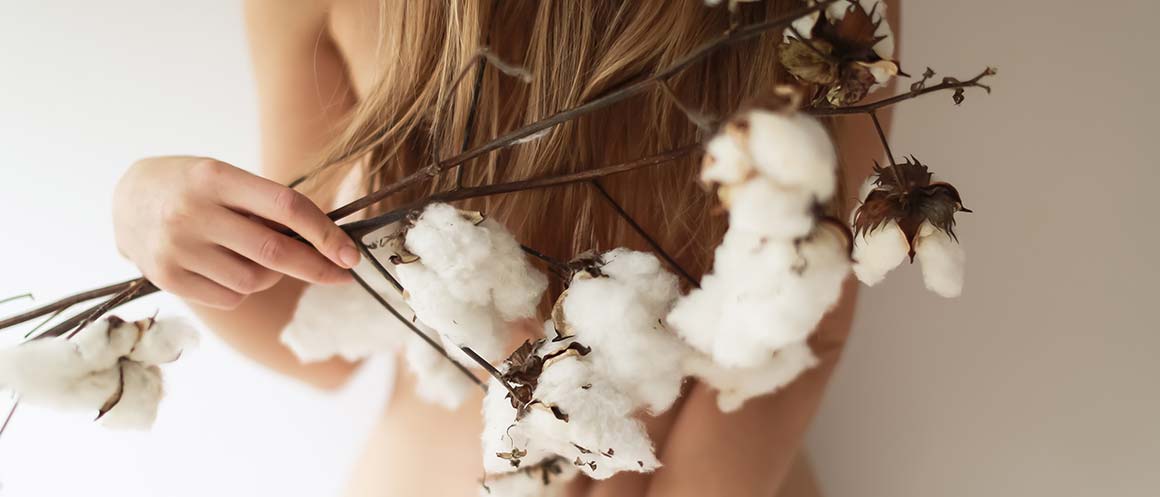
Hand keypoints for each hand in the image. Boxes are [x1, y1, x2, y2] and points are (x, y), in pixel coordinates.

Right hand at [113, 157, 358, 308]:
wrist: (125, 198)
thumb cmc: (192, 186)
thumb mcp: (224, 177)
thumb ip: (267, 205)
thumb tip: (326, 241)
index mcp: (215, 177)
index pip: (286, 207)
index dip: (325, 233)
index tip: (349, 254)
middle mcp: (193, 212)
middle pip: (275, 251)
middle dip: (317, 267)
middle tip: (342, 274)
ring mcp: (177, 248)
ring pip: (255, 280)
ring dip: (272, 275)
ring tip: (256, 256)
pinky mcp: (167, 278)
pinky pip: (231, 298)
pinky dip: (243, 289)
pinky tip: (227, 267)